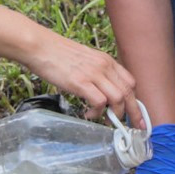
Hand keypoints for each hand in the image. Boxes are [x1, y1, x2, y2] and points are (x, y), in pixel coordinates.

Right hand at [23, 30, 139, 124]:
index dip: (134, 99)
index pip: (130, 81)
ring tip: (104, 120)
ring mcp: (93, 74)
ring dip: (114, 114)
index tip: (135, 113)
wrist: (39, 46)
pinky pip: (99, 102)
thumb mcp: (84, 59)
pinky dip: (97, 112)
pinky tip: (88, 114)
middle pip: (128, 92)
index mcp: (105, 60)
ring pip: (118, 98)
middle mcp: (103, 66)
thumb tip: (101, 90)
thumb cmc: (57, 54)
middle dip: (133, 112)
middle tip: (133, 126)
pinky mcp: (80, 82)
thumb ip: (96, 72)